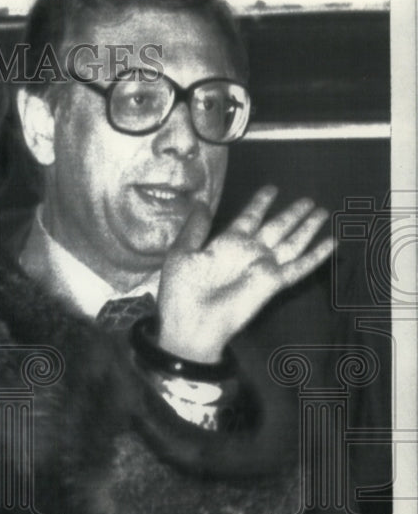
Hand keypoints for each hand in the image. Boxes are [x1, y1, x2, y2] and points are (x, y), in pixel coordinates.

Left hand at [157, 186, 334, 362]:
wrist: (190, 324)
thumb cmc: (181, 291)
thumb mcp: (182, 253)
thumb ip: (195, 229)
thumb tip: (203, 203)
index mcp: (226, 244)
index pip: (249, 217)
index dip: (260, 203)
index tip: (271, 189)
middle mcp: (248, 252)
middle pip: (276, 227)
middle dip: (291, 213)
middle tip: (308, 199)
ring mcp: (263, 267)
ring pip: (291, 242)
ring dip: (307, 228)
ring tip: (323, 212)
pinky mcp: (273, 282)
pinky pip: (299, 266)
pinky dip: (316, 255)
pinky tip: (332, 243)